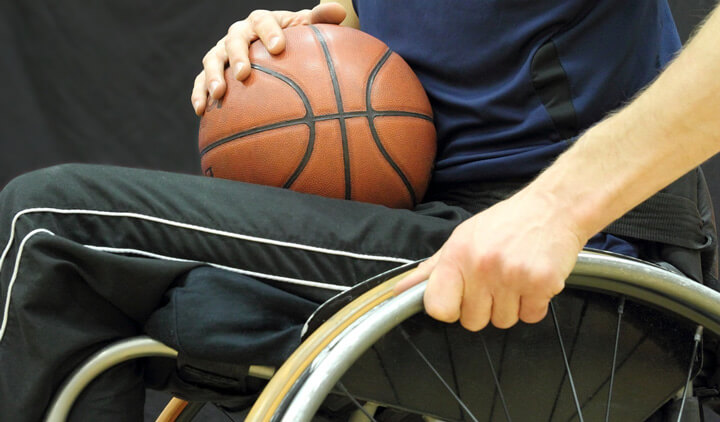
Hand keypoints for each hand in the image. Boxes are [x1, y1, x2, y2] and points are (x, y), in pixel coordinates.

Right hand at [190, 3, 346, 114]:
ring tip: (219, 93)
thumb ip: (319, 20)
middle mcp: (238, 34)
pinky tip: (201, 111)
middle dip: (237, 56)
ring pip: (212, 60)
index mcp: (260, 21)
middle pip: (234, 41)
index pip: (263, 22)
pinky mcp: (212, 70)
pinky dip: (198, 94)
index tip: (278, 47)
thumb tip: (339, 13)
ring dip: (213, 76)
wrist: (271, 48)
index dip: (269, 32)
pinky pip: (200, 81)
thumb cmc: (292, 40)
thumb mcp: (305, 28)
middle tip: (243, 74)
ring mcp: (222, 51)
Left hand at [394, 189, 584, 330]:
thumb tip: (400, 290)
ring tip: (514, 277)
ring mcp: (513, 276)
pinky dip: (533, 305)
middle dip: (483, 307)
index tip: (459, 298)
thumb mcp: (462, 238)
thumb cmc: (505, 223)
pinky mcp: (542, 284)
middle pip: (472, 322)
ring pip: (503, 322)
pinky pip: (530, 317)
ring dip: (510, 306)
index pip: (438, 308)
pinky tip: (531, 280)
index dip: (449, 308)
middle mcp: (482, 266)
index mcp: (458, 255)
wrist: (554, 207)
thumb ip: (432, 269)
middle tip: (494, 281)